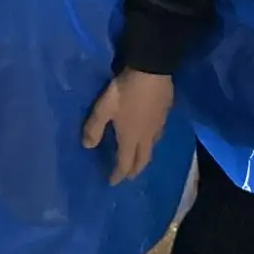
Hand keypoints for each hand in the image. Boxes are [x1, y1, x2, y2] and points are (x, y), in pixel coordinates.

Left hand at [83, 69, 173, 184]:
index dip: (118, 174)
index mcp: (130, 138)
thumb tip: (87, 147)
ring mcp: (158, 126)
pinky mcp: (166, 114)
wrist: (152, 71)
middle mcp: (147, 137)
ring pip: (152, 148)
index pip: (125, 163)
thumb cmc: (125, 91)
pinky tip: (149, 134)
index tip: (112, 182)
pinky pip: (158, 135)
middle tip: (127, 176)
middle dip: (134, 171)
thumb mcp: (104, 108)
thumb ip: (95, 127)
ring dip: (144, 157)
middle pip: (142, 160)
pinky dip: (151, 142)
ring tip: (138, 158)